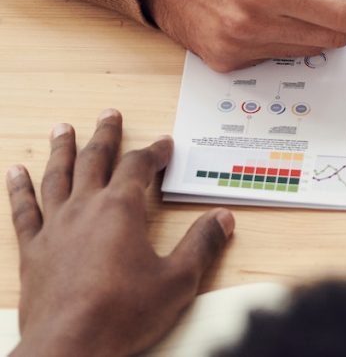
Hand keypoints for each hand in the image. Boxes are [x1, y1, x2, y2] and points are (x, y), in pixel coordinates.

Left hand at [8, 110, 233, 356]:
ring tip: (63, 128)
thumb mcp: (177, 281)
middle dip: (106, 135)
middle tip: (110, 114)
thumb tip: (222, 219)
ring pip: (57, 176)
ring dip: (63, 149)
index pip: (140, 166)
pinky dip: (19, 189)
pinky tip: (15, 173)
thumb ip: (201, 245)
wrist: (69, 348)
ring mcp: (55, 228)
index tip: (165, 144)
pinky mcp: (32, 251)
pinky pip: (24, 211)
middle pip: (96, 160)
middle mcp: (85, 209)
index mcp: (122, 210)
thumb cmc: (123, 314)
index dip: (154, 152)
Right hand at [141, 0, 345, 71]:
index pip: (341, 14)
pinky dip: (300, 35)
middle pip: (333, 38)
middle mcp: (250, 26)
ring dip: (334, 28)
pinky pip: (281, 55)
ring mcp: (237, 49)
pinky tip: (297, 13)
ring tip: (338, 1)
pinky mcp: (228, 62)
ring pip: (311, 49)